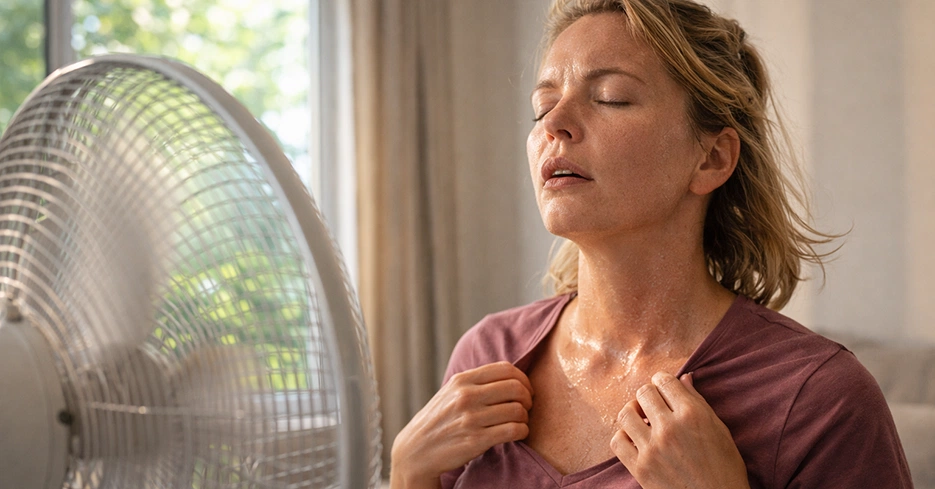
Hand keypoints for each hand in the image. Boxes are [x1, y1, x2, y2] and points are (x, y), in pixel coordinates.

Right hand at [390, 361, 533, 488]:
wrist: (416, 451)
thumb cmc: (439, 421)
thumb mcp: (450, 392)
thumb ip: (475, 382)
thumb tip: (510, 375)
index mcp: (462, 380)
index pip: (506, 369)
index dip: (523, 378)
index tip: (525, 390)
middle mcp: (466, 396)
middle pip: (516, 388)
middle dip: (528, 397)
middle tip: (527, 407)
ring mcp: (471, 418)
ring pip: (517, 410)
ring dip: (525, 417)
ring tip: (520, 422)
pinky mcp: (476, 440)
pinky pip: (513, 430)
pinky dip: (522, 431)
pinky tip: (518, 433)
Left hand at [610, 372, 748, 488]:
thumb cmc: (725, 468)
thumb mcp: (720, 430)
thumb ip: (699, 402)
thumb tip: (685, 377)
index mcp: (692, 415)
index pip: (665, 381)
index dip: (662, 380)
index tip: (664, 387)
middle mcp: (669, 428)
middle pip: (643, 393)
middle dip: (649, 394)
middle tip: (654, 404)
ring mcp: (652, 448)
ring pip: (626, 414)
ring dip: (633, 412)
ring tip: (642, 419)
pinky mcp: (640, 468)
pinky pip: (617, 441)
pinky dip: (623, 435)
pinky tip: (635, 439)